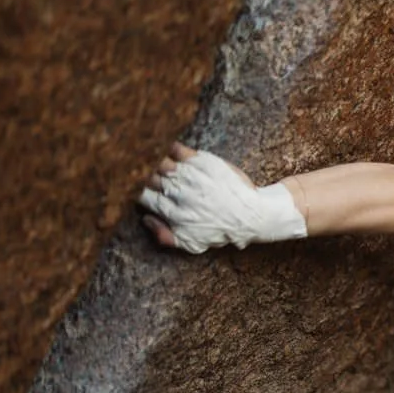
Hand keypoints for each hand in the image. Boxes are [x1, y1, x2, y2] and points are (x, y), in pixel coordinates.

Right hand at [138, 143, 306, 253]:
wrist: (251, 216)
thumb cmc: (221, 230)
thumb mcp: (192, 243)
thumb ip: (165, 236)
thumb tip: (146, 219)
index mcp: (172, 212)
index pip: (142, 196)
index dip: (141, 193)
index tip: (147, 192)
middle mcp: (178, 192)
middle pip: (148, 178)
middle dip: (147, 178)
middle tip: (155, 179)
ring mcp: (190, 175)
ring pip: (158, 162)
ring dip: (157, 164)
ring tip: (164, 168)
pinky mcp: (202, 162)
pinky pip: (176, 149)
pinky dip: (171, 150)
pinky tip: (175, 156)